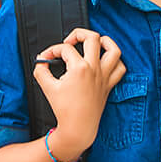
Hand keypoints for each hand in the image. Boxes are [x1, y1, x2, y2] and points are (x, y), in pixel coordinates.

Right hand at [32, 28, 125, 161]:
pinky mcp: (109, 84)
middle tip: (70, 41)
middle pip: (92, 37)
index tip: (46, 58)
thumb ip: (41, 70)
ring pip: (114, 50)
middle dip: (78, 33)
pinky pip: (120, 68)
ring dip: (105, 41)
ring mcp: (104, 76)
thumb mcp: (46, 87)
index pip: (65, 49)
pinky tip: (105, 60)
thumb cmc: (64, 110)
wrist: (77, 128)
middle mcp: (94, 69)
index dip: (52, 50)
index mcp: (80, 68)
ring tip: (94, 42)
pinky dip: (115, 61)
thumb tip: (41, 60)